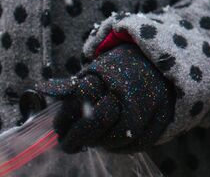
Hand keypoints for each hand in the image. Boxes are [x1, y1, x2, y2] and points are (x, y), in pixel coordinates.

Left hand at [36, 43, 173, 152]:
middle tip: (70, 146)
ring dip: (101, 143)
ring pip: (119, 136)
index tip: (58, 132)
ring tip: (94, 141)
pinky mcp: (164, 115)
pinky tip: (113, 143)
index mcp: (111, 70)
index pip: (81, 97)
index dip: (66, 119)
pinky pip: (139, 142)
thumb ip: (75, 83)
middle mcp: (131, 86)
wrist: (166, 61)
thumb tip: (43, 89)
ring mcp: (150, 101)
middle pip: (99, 120)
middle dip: (79, 138)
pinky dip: (123, 148)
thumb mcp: (98, 68)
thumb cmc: (123, 68)